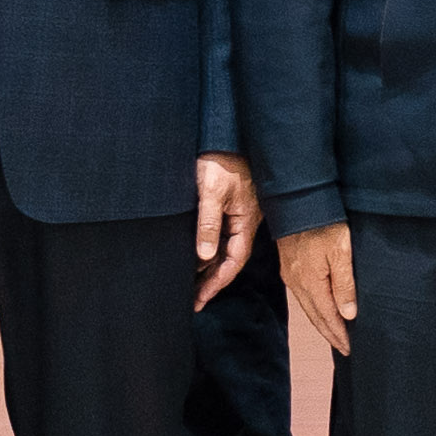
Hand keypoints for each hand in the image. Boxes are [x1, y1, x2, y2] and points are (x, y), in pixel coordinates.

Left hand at [192, 156, 255, 304]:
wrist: (226, 135)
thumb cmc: (221, 160)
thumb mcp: (211, 192)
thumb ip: (208, 223)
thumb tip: (205, 256)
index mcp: (245, 221)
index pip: (234, 260)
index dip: (218, 282)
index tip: (201, 299)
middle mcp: (244, 221)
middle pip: (229, 259)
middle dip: (212, 281)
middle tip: (193, 300)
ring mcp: (237, 214)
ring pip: (224, 249)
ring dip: (209, 268)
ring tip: (190, 285)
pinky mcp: (228, 207)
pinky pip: (220, 236)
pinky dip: (207, 250)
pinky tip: (194, 257)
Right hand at [279, 221, 359, 350]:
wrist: (298, 200)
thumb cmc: (323, 222)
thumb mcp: (341, 251)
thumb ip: (344, 284)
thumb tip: (348, 314)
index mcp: (310, 282)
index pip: (327, 317)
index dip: (339, 334)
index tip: (349, 348)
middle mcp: (297, 283)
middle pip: (316, 316)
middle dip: (330, 333)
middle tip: (344, 348)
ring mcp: (291, 275)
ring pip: (308, 307)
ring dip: (322, 322)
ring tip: (335, 334)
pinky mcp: (290, 266)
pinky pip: (303, 296)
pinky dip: (314, 308)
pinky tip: (321, 309)